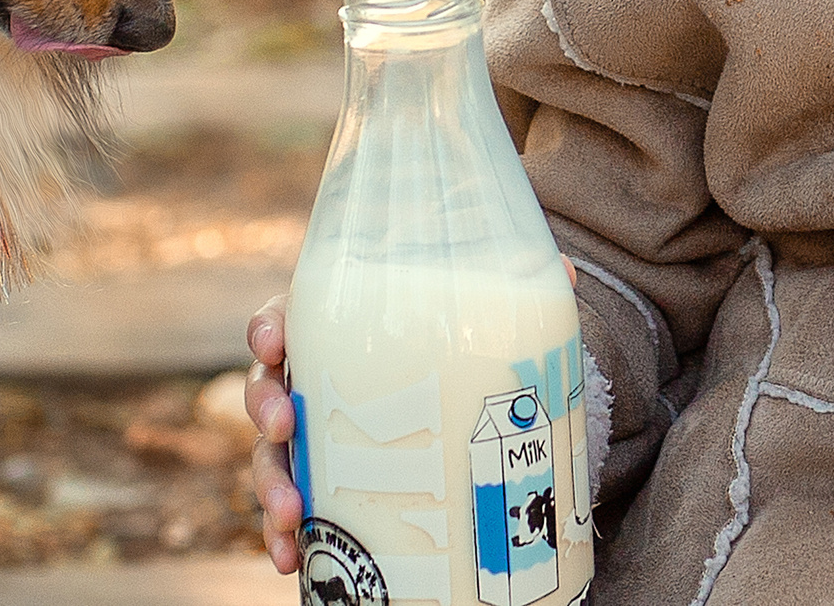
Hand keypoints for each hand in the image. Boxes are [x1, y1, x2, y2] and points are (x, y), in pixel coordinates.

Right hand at [245, 260, 577, 573]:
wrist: (469, 402)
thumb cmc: (457, 348)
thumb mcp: (482, 319)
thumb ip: (514, 296)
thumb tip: (567, 275)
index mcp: (338, 328)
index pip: (286, 316)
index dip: (269, 327)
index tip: (274, 344)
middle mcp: (315, 380)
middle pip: (267, 387)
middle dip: (265, 407)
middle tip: (286, 425)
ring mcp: (319, 435)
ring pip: (273, 454)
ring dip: (269, 483)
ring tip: (288, 515)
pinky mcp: (328, 483)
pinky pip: (295, 507)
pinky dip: (287, 534)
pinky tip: (293, 558)